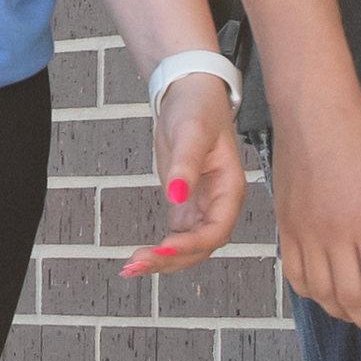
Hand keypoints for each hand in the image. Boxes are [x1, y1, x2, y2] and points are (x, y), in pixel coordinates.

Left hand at [120, 74, 246, 279]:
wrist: (189, 93)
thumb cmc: (198, 108)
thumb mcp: (191, 131)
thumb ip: (185, 164)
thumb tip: (176, 196)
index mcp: (229, 189)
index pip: (216, 230)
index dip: (193, 245)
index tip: (164, 249)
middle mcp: (218, 204)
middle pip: (201, 246)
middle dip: (172, 259)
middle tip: (137, 264)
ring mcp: (201, 207)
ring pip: (188, 247)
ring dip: (163, 261)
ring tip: (131, 267)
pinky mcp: (185, 206)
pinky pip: (176, 237)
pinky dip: (160, 251)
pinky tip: (138, 259)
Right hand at [271, 76, 360, 335]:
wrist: (314, 112)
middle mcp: (334, 235)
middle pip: (350, 296)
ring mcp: (305, 233)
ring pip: (321, 292)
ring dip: (340, 312)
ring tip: (357, 317)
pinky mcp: (285, 226)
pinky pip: (294, 274)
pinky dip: (310, 294)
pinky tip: (323, 296)